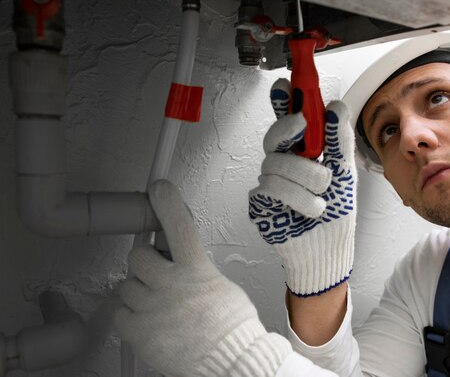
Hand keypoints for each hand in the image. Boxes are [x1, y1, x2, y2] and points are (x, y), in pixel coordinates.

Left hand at [115, 179, 291, 376]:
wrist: (230, 362)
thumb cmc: (231, 328)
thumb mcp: (220, 285)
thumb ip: (196, 269)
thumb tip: (180, 260)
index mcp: (196, 270)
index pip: (179, 226)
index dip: (167, 203)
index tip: (159, 189)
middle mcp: (171, 285)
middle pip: (138, 256)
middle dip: (145, 262)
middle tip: (157, 273)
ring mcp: (152, 308)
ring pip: (126, 285)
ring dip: (139, 291)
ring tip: (158, 305)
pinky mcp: (138, 331)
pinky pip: (120, 313)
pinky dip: (131, 316)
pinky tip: (150, 321)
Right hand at [249, 79, 356, 296]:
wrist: (329, 249)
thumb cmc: (336, 211)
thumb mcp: (345, 171)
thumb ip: (339, 140)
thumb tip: (336, 108)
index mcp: (302, 151)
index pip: (288, 120)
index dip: (283, 102)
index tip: (285, 86)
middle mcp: (283, 163)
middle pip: (274, 136)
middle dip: (289, 130)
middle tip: (302, 125)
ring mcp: (270, 182)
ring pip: (276, 163)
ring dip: (306, 179)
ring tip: (322, 196)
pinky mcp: (260, 203)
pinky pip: (272, 188)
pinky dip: (298, 199)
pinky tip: (310, 209)